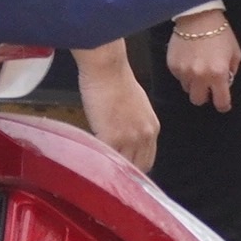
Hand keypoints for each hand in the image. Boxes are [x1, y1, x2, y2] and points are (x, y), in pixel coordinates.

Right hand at [75, 40, 158, 171]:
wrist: (106, 68)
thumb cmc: (116, 81)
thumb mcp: (136, 107)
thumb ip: (136, 127)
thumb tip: (127, 140)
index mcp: (152, 128)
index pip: (148, 160)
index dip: (134, 166)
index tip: (124, 169)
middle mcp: (144, 135)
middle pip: (138, 168)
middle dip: (124, 172)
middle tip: (109, 171)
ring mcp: (128, 139)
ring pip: (121, 167)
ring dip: (109, 168)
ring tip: (98, 167)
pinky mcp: (111, 138)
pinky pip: (104, 158)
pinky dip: (96, 161)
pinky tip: (88, 159)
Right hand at [165, 9, 240, 113]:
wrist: (198, 16)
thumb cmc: (219, 32)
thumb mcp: (235, 52)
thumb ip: (232, 70)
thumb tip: (226, 82)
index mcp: (218, 74)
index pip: (220, 101)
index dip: (223, 105)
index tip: (223, 104)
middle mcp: (200, 76)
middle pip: (198, 101)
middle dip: (204, 95)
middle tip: (207, 86)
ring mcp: (184, 72)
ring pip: (187, 89)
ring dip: (193, 83)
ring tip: (197, 68)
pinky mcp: (173, 66)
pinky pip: (178, 77)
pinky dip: (184, 73)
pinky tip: (188, 60)